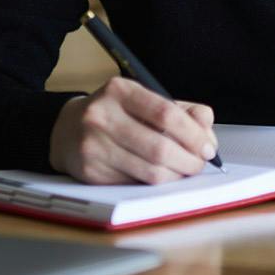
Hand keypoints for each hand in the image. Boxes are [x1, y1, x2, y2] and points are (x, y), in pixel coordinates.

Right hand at [48, 76, 217, 184]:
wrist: (67, 130)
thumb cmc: (118, 115)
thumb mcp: (146, 101)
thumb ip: (183, 111)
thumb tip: (207, 131)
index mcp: (120, 90)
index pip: (166, 114)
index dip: (193, 135)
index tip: (208, 148)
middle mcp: (101, 116)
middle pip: (159, 148)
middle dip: (189, 161)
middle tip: (200, 165)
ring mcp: (93, 145)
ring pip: (149, 171)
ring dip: (176, 176)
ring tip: (183, 171)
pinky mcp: (90, 172)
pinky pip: (135, 184)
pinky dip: (155, 183)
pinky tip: (159, 176)